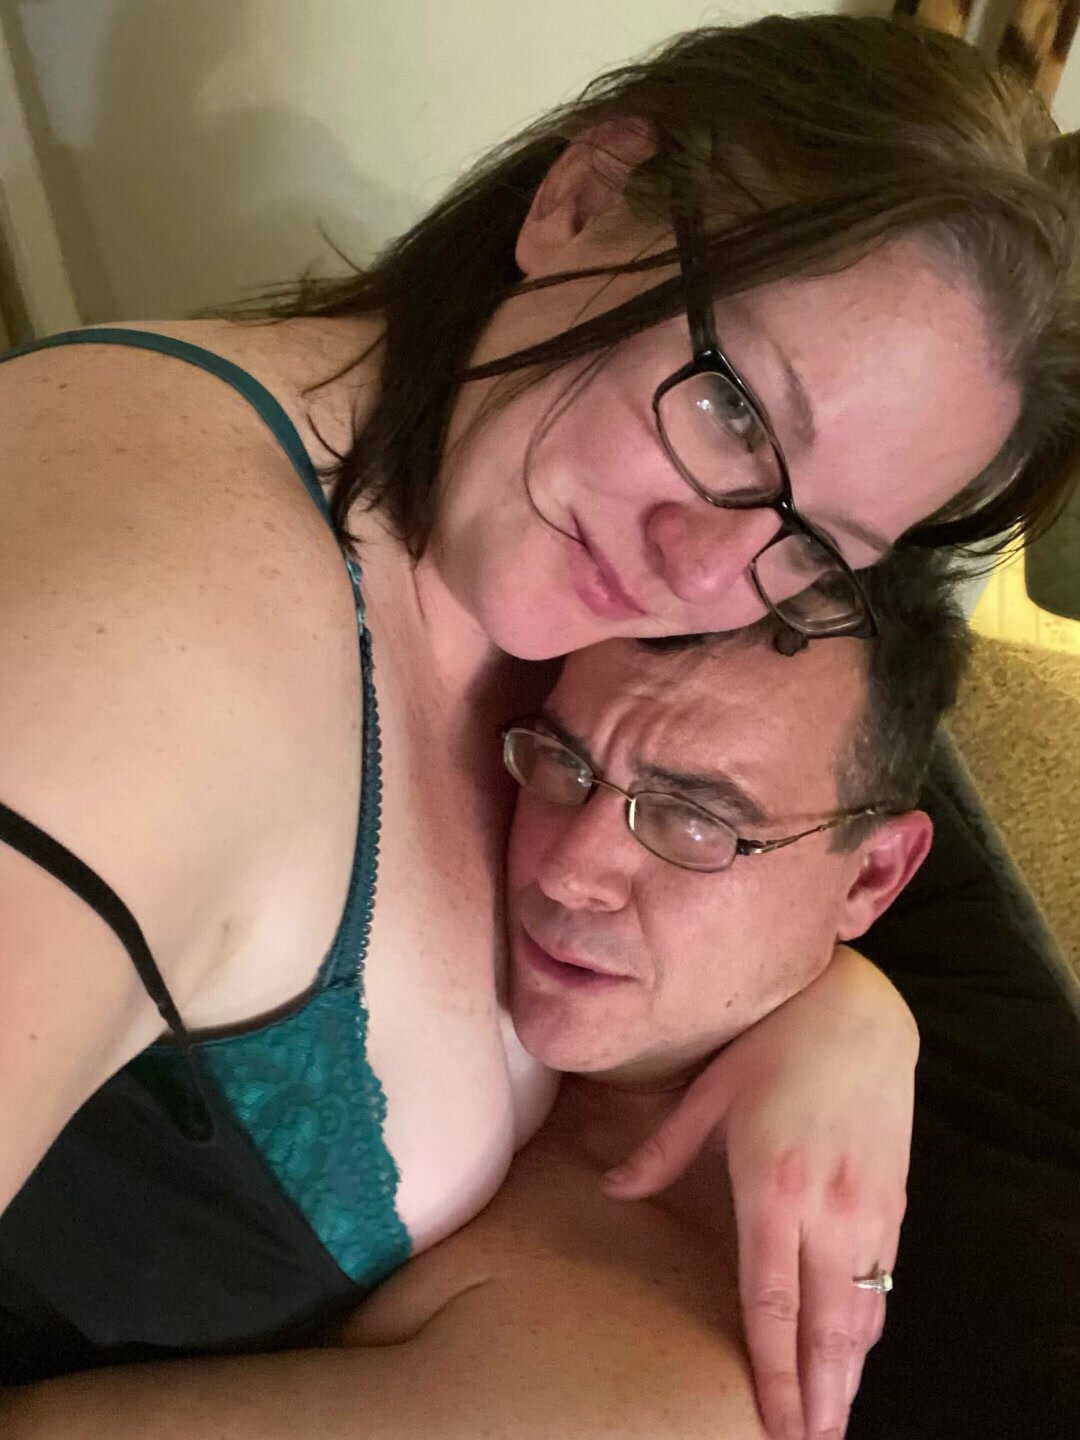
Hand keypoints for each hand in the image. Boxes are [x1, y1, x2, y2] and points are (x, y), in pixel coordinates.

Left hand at [602, 946, 916, 1439]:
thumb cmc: (776, 1045)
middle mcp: (827, 1209)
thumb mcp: (710, 1092)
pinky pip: (884, 1278)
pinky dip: (871, 1323)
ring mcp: (868, 1207)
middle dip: (818, 1394)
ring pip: (862, 1310)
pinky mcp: (895, 1197)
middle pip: (824, 1325)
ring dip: (849, 1371)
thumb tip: (613, 1188)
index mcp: (771, 1187)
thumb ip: (661, 1152)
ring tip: (834, 1418)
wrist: (861, 1011)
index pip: (770, 1301)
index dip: (770, 1369)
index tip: (770, 1421)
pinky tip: (859, 1350)